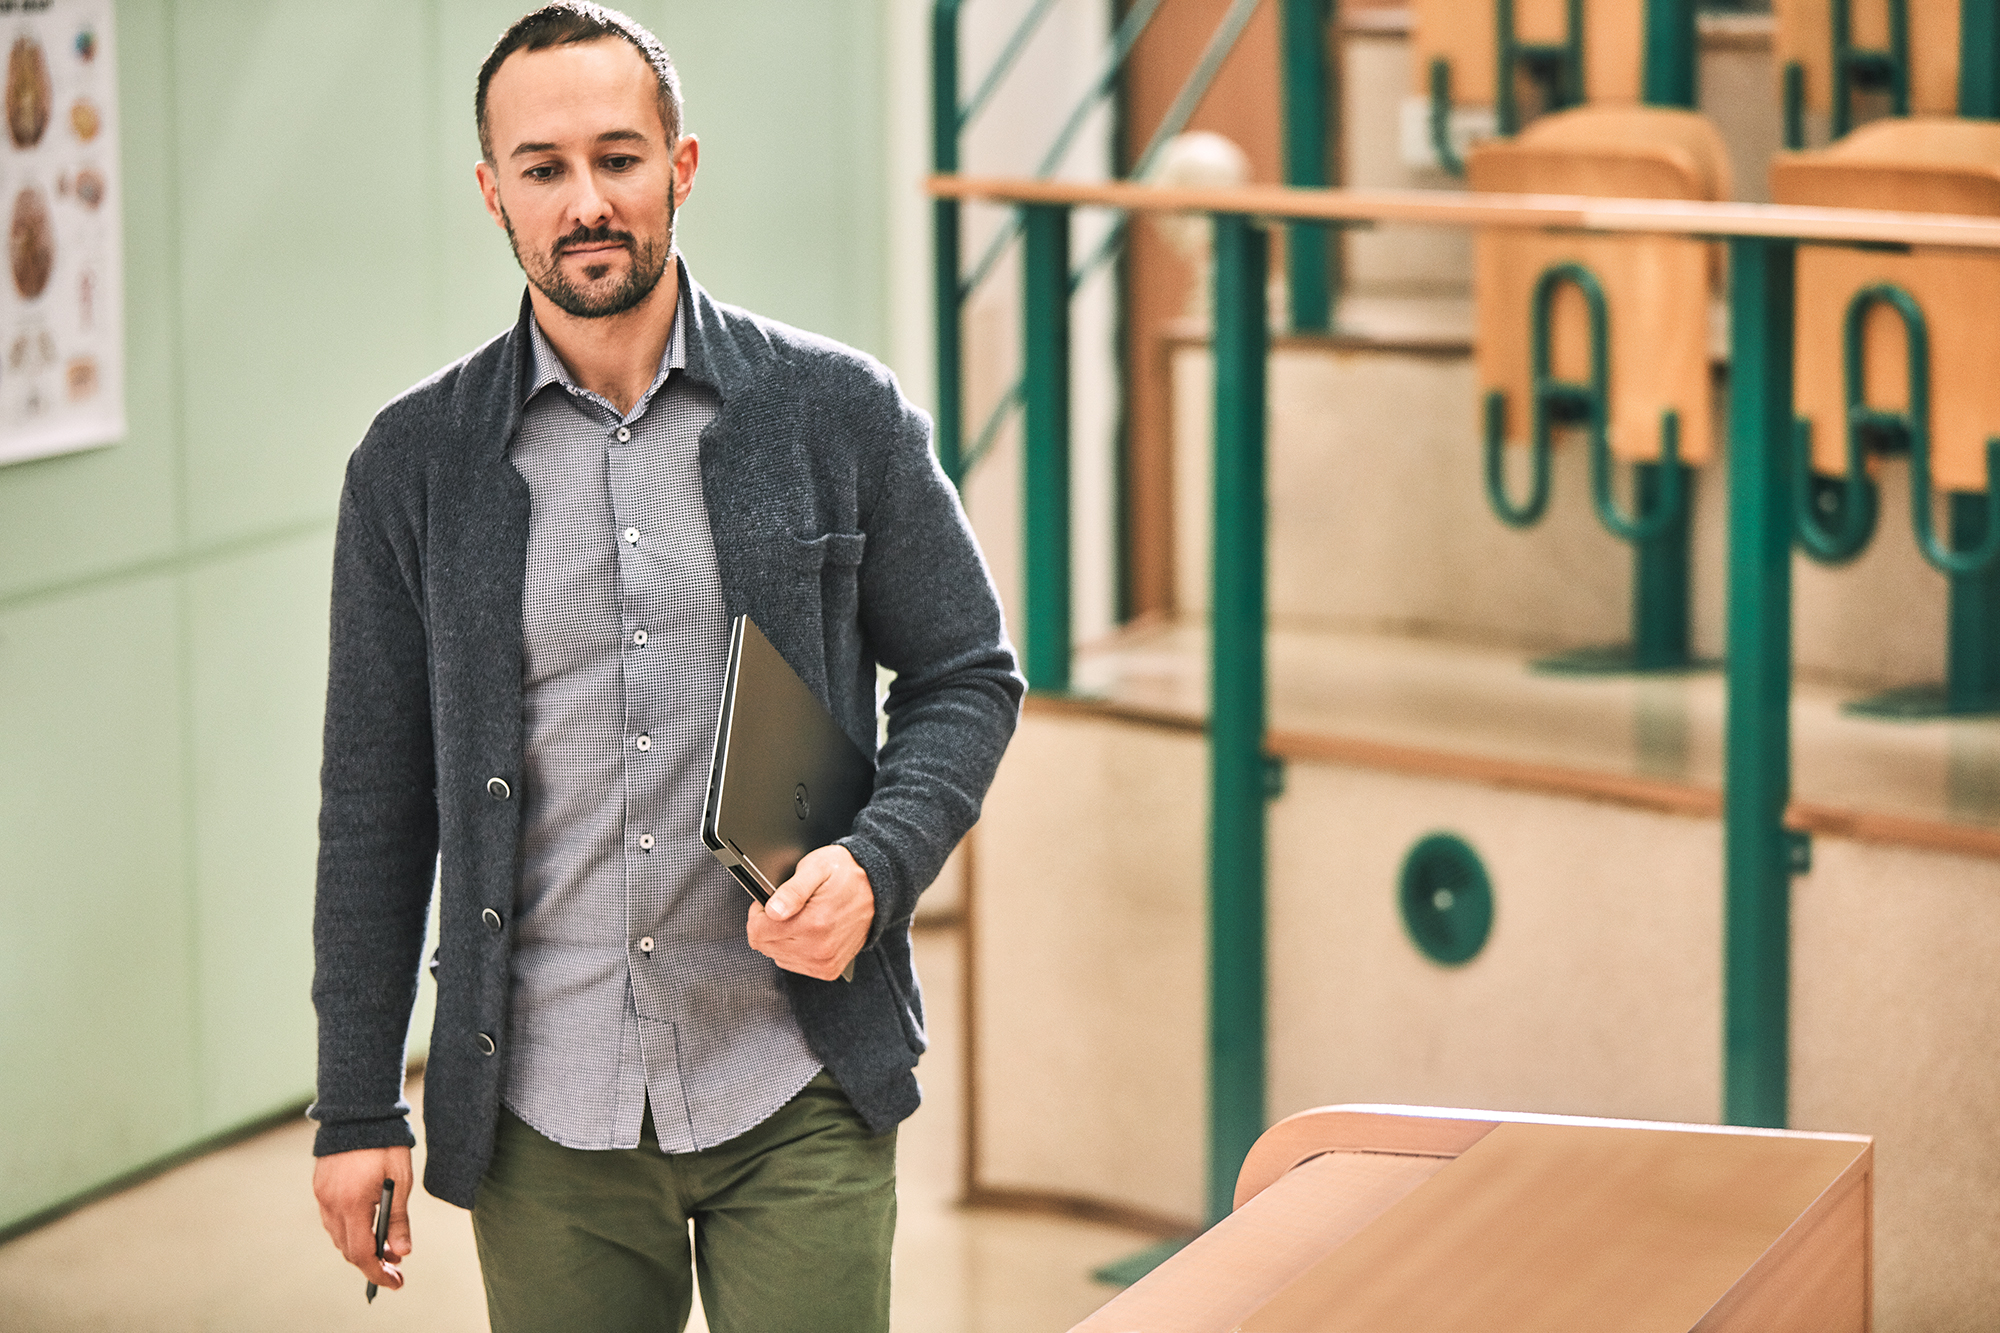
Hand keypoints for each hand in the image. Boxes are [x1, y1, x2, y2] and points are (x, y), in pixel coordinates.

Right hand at [313, 1145, 412, 1290]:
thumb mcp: (400, 1181)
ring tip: (385, 1244)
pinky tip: (367, 1223)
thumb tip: (401, 1252)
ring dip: (359, 1244)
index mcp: (353, 1203)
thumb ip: (399, 1219)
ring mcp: (322, 1195)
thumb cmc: (385, 1143)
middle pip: (348, 1248)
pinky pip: (332, 1218)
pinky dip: (349, 1228)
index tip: (394, 1282)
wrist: (359, 1110)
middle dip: (371, 1261)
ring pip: (338, 1235)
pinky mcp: (320, 1186)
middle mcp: (332, 1203)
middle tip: (396, 1264)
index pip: (361, 1253)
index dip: (377, 1272)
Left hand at [747, 844, 873, 980]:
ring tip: (802, 918)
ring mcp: (825, 962)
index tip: (771, 902)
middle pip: (765, 946)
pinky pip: (793, 965)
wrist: (878, 889)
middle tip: (790, 907)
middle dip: (770, 925)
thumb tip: (773, 911)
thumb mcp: (816, 867)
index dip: (758, 913)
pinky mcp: (829, 970)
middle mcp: (819, 948)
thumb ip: (792, 889)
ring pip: (777, 956)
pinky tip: (809, 932)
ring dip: (782, 939)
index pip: (757, 932)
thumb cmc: (845, 874)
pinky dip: (795, 949)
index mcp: (814, 923)